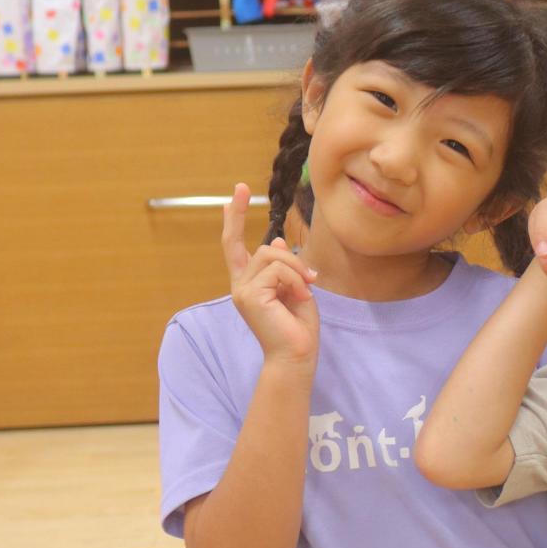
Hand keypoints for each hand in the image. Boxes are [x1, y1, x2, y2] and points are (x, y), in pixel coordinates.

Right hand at [223, 183, 319, 368]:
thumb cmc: (298, 329)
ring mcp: (242, 290)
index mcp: (249, 284)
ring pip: (272, 255)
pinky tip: (300, 297)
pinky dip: (295, 280)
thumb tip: (278, 240)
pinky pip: (278, 270)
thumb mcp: (296, 289)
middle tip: (311, 281)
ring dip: (297, 270)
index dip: (235, 216)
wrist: (296, 357)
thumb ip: (285, 267)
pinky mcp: (249, 295)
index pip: (235, 244)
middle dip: (293, 260)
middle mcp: (240, 285)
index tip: (239, 190)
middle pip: (265, 248)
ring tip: (306, 291)